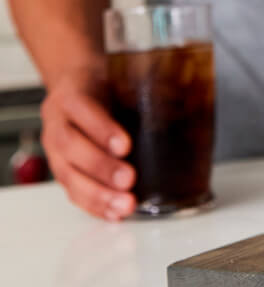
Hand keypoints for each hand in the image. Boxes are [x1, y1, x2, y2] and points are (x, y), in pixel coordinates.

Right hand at [40, 66, 135, 219]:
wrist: (74, 86)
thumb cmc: (102, 81)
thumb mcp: (116, 72)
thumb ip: (142, 84)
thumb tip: (184, 97)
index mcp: (71, 94)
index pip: (82, 110)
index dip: (102, 130)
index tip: (125, 145)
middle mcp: (58, 122)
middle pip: (72, 147)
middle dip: (101, 167)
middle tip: (128, 179)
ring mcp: (55, 149)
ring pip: (68, 175)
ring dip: (97, 194)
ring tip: (124, 204)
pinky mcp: (61, 169)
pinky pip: (71, 191)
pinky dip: (93, 205)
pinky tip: (113, 213)